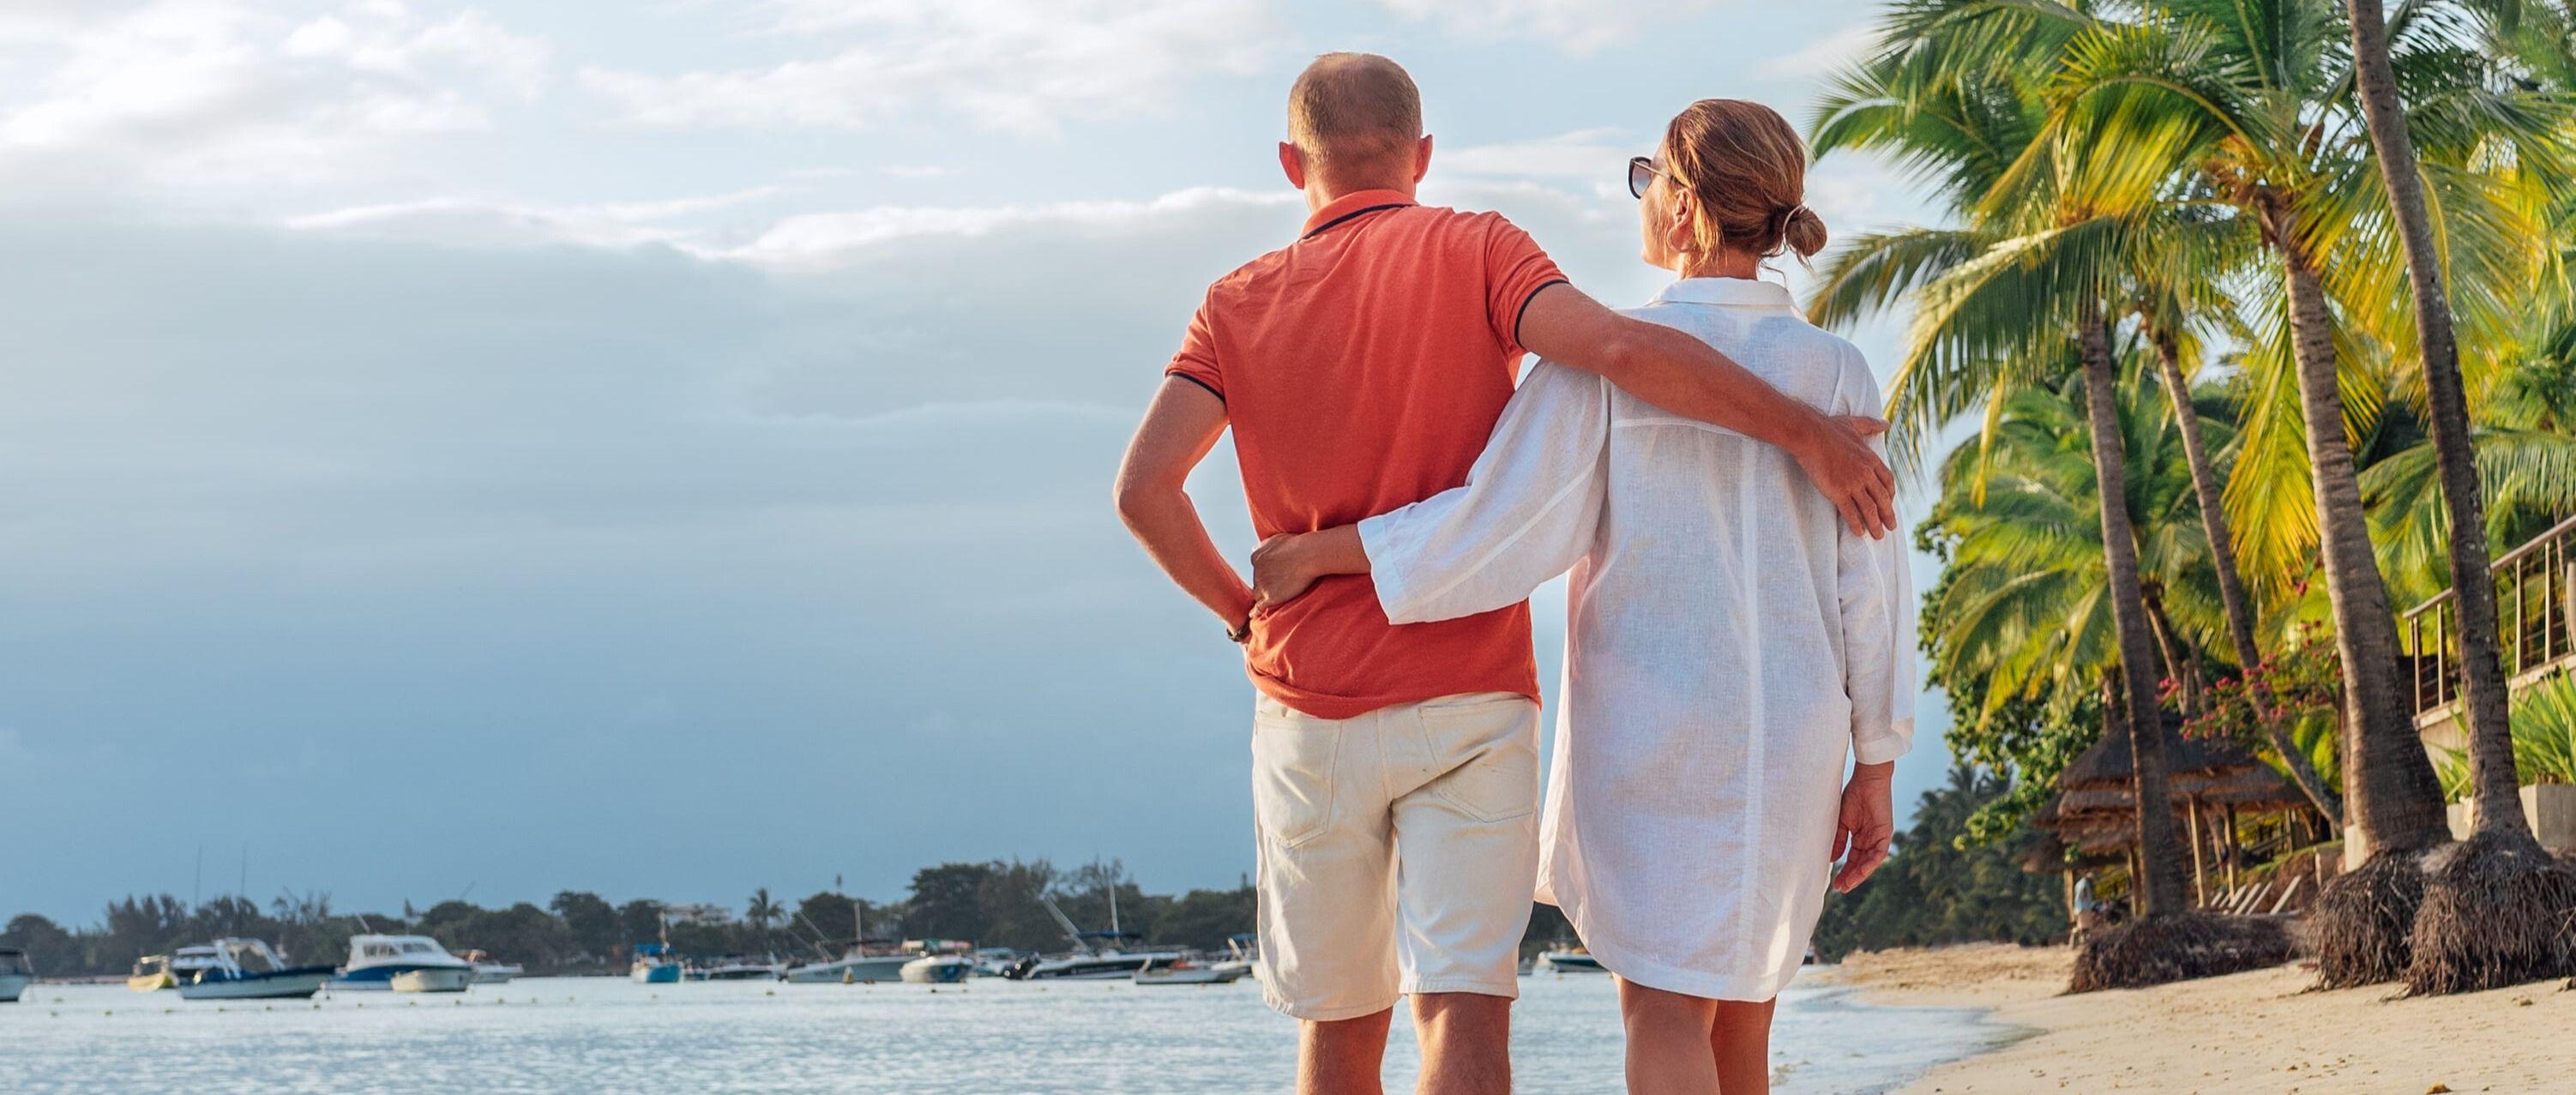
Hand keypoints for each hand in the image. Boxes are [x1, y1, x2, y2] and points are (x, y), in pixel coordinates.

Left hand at [1249, 533, 1322, 612]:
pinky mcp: (1270, 597)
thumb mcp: (1275, 539)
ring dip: (1263, 595)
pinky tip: (1254, 615)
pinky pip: (1259, 607)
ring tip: (1272, 597)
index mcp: (1256, 557)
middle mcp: (1256, 572)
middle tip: (1280, 584)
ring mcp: (1262, 585)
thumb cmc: (1296, 545)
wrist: (1308, 555)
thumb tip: (1253, 549)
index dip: (1266, 572)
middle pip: (1258, 581)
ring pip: (1257, 594)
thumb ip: (1263, 545)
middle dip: (1266, 583)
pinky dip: (1255, 611)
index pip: (1257, 568)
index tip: (1275, 574)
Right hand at [1793, 414, 1896, 538]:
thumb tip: (1886, 423)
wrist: (1810, 435)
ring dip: (1875, 524)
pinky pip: (1851, 513)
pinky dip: (1857, 524)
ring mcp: (1853, 484)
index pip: (1887, 481)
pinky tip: (1859, 533)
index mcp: (1871, 459)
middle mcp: (1866, 473)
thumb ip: (1871, 425)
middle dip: (1888, 515)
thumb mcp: (1855, 424)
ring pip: (1869, 509)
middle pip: (1882, 498)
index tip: (1890, 503)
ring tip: (1879, 535)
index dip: (1890, 494)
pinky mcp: (1838, 492)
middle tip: (1891, 527)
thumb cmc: (1829, 428)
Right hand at [1830, 761, 1894, 892]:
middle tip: (1840, 889)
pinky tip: (1861, 872)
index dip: (1845, 871)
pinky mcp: (1886, 833)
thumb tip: (1832, 860)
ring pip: (1870, 862)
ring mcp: (1879, 837)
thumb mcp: (1842, 822)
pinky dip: (1871, 863)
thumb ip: (1838, 840)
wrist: (1867, 779)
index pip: (1853, 859)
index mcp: (1860, 837)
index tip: (1835, 884)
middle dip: (1851, 877)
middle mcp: (1870, 840)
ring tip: (1848, 884)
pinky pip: (1880, 853)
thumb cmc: (1854, 795)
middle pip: (1861, 864)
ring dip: (1860, 874)